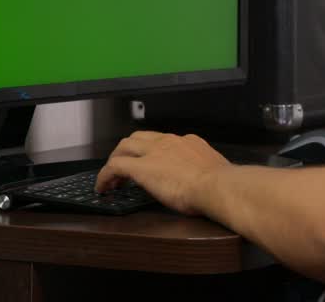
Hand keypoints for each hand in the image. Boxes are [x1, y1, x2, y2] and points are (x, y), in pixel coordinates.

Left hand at [94, 130, 228, 214]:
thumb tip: (202, 182)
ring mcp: (154, 152)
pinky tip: (103, 187)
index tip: (151, 163)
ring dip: (116, 159)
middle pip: (139, 137)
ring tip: (112, 177)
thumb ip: (203, 171)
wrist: (216, 186)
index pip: (162, 141)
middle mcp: (169, 142)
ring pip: (124, 146)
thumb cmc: (220, 184)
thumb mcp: (213, 171)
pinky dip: (105, 176)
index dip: (151, 152)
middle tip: (124, 167)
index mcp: (188, 143)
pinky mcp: (141, 168)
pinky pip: (114, 167)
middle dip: (128, 150)